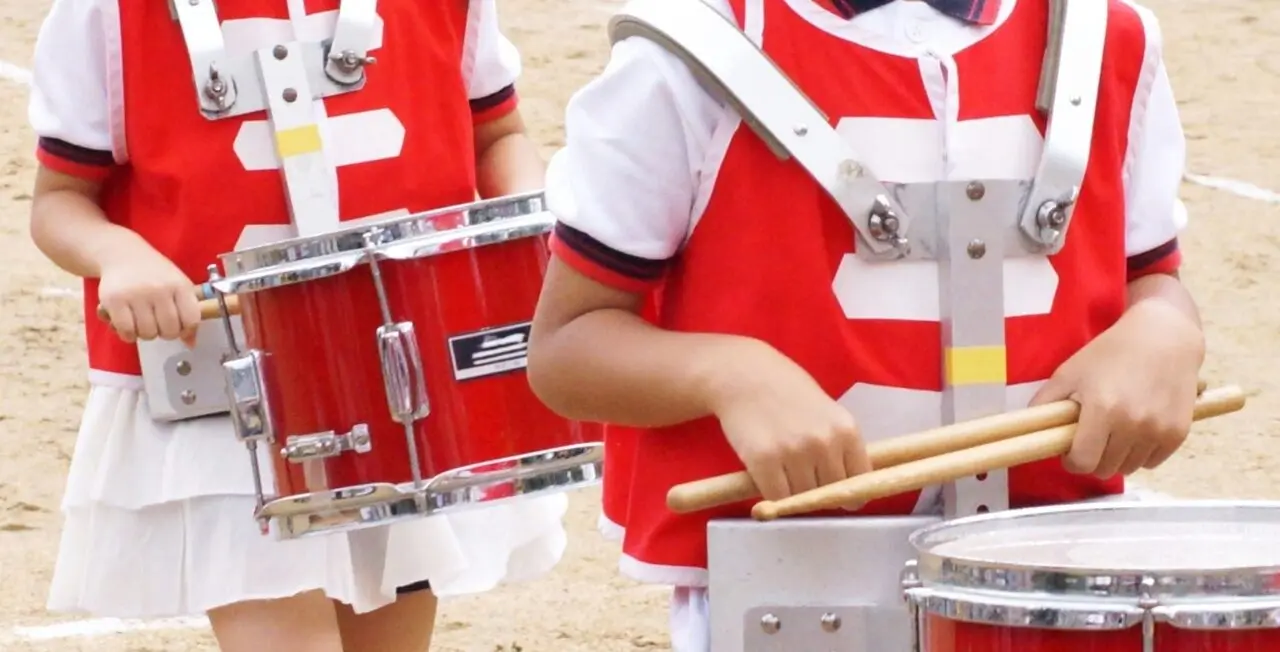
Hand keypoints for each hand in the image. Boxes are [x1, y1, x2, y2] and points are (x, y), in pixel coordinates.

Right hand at [97, 250, 200, 346]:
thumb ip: (187, 312)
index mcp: (180, 285)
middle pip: (170, 330)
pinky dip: (128, 334)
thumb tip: (190, 343)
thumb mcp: (177, 286)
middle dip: (165, 333)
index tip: (179, 325)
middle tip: (158, 323)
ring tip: (142, 321)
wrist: (122, 254)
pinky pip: (126, 331)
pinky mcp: (114, 300)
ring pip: (148, 333)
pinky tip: (129, 324)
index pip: (192, 320)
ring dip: (146, 333)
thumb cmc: (154, 273)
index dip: (186, 329)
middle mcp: (159, 289)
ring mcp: (136, 295)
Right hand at [709, 342, 872, 506]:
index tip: (834, 493)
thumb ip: (838, 446)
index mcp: (846, 430)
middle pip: (829, 495)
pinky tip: (765, 473)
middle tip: (800, 476)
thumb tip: (846, 489)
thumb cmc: (785, 390)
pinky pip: (775, 496)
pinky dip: (770, 492)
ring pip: (801, 498)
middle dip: (816, 492)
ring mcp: (794, 453)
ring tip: (780, 468)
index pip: (859, 483)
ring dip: (791, 492)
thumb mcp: (826, 413)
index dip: (845, 492)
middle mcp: (824, 443)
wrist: (743, 373)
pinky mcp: (764, 461)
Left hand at [1030, 299, 1203, 478]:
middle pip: (1105, 470)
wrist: (1164, 337)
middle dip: (1093, 458)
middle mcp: (1133, 424)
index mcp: (1103, 410)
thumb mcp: (1070, 372)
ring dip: (1117, 457)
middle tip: (1092, 438)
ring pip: (1129, 468)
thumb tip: (1028, 429)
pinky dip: (1141, 454)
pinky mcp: (1179, 433)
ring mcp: (1159, 430)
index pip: (1082, 462)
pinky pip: (1152, 462)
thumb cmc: (1111, 352)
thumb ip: (1045, 403)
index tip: (1070, 449)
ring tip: (1115, 431)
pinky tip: (1136, 431)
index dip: (1071, 460)